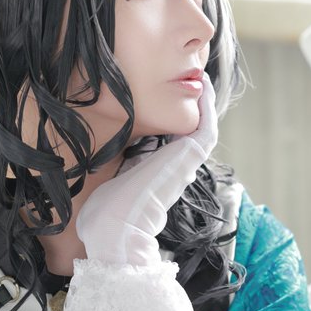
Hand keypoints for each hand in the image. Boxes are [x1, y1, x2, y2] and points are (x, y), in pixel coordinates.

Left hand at [76, 73, 217, 265]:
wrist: (114, 231)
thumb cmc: (104, 216)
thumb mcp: (107, 181)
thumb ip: (113, 165)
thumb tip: (102, 149)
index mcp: (155, 173)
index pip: (169, 142)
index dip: (170, 120)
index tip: (165, 98)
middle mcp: (172, 169)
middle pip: (188, 133)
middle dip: (190, 107)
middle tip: (190, 80)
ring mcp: (182, 165)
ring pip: (202, 129)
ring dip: (203, 104)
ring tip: (199, 78)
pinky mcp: (187, 160)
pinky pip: (205, 130)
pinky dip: (207, 109)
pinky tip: (202, 87)